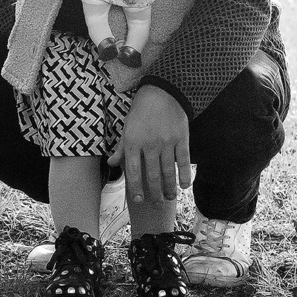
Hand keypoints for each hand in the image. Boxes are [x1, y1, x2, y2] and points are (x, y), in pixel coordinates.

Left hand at [107, 85, 192, 202]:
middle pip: (152, 175)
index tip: (138, 200)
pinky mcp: (181, 139)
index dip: (135, 188)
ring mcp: (167, 142)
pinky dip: (184, 175)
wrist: (162, 93)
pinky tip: (184, 185)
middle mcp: (149, 144)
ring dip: (169, 187)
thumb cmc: (141, 111)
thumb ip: (121, 149)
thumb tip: (111, 164)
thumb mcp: (127, 128)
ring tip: (169, 197)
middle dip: (154, 192)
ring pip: (168, 171)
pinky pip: (183, 161)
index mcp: (133, 142)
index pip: (133, 171)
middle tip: (156, 203)